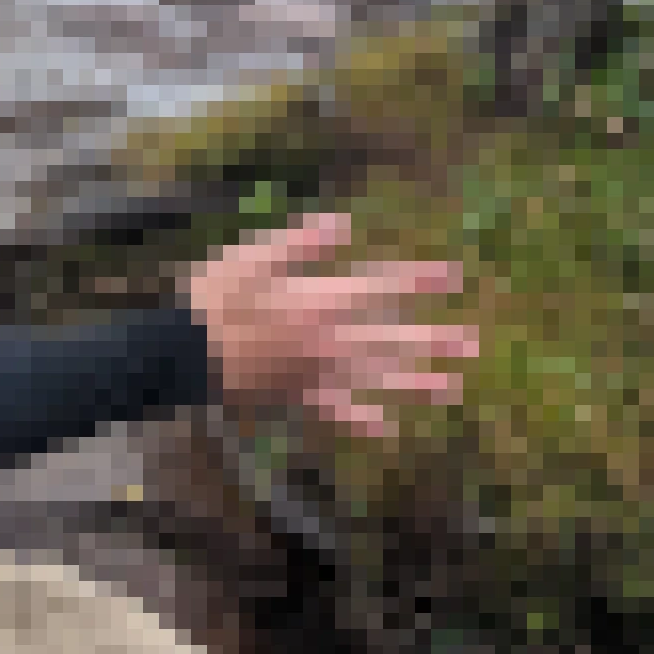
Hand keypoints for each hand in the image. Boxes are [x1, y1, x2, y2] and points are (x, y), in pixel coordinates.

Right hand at [181, 210, 474, 440]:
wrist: (180, 356)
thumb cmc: (213, 298)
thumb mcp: (252, 257)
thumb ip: (301, 243)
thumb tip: (344, 224)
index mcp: (318, 301)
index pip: (380, 288)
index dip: (417, 281)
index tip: (453, 277)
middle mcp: (326, 341)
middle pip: (390, 340)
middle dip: (433, 341)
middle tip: (474, 344)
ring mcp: (314, 374)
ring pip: (374, 381)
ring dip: (414, 383)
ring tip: (452, 387)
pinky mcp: (296, 399)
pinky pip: (337, 413)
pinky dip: (363, 421)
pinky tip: (388, 429)